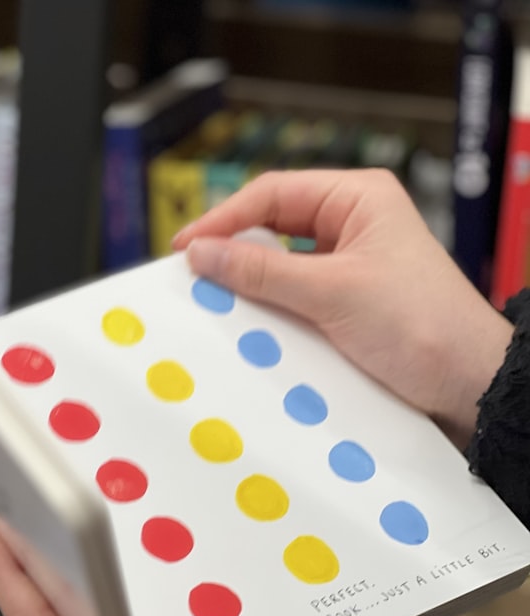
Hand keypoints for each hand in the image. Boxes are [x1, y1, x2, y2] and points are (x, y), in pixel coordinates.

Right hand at [171, 168, 512, 447]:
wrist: (468, 384)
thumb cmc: (419, 324)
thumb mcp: (332, 292)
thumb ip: (261, 271)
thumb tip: (199, 253)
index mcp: (358, 198)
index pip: (272, 194)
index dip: (223, 218)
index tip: (185, 248)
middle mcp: (351, 223)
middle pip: (272, 225)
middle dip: (232, 249)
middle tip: (192, 275)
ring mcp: (348, 263)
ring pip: (279, 262)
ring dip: (248, 281)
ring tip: (212, 298)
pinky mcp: (345, 300)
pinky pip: (292, 294)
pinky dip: (267, 305)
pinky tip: (246, 321)